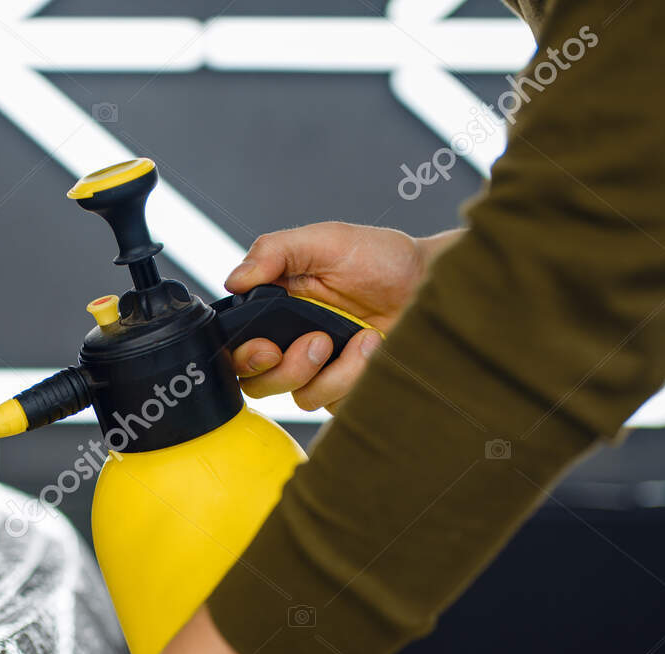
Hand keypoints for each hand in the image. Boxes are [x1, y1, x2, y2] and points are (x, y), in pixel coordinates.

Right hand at [225, 223, 459, 413]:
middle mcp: (290, 341)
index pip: (236, 346)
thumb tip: (234, 278)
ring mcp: (318, 368)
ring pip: (299, 397)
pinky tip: (374, 347)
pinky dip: (355, 377)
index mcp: (274, 308)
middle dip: (287, 369)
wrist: (430, 281)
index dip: (242, 357)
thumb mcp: (325, 240)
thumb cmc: (381, 258)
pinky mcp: (345, 387)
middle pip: (257, 383)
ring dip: (332, 372)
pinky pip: (335, 403)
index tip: (268, 348)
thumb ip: (274, 251)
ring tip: (362, 337)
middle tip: (319, 343)